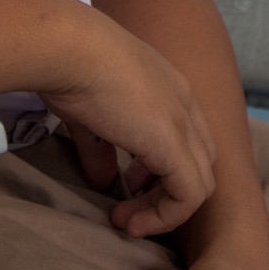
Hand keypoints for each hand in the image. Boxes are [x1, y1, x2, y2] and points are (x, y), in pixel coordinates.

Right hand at [37, 10, 216, 236]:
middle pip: (200, 160)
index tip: (127, 179)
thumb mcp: (88, 112)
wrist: (67, 47)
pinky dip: (165, 216)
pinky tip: (131, 222)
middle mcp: (185, 101)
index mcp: (168, 85)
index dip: (161, 165)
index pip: (187, 135)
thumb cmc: (70, 66)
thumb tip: (103, 182)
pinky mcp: (174, 145)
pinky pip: (188, 196)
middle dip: (167, 188)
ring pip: (201, 182)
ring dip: (165, 209)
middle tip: (130, 200)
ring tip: (128, 220)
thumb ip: (100, 149)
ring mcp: (183, 123)